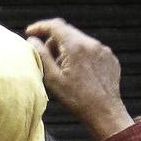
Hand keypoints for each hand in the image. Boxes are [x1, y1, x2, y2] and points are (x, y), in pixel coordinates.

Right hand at [26, 19, 134, 140]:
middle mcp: (91, 44)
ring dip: (68, 49)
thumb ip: (41, 55)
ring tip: (64, 69)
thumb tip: (33, 40)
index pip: (55, 25)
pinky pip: (92, 50)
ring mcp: (103, 50)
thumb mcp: (53, 79)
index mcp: (75, 46)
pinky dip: (82, 55)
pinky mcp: (110, 58)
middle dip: (53, 41)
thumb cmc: (78, 100)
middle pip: (67, 32)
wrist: (105, 114)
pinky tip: (80, 73)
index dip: (40, 27)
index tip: (30, 33)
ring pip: (79, 40)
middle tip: (47, 58)